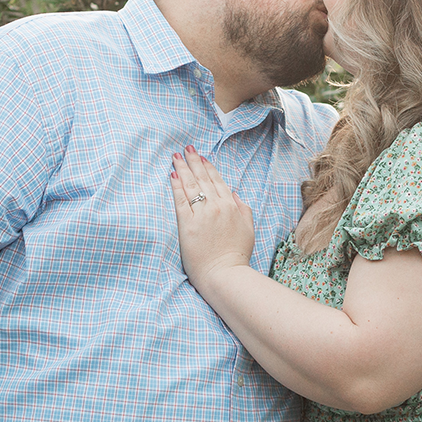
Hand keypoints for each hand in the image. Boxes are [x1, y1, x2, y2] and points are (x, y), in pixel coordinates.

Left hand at [169, 145, 255, 296]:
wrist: (225, 274)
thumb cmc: (236, 255)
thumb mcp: (249, 229)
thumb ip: (243, 209)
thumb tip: (235, 194)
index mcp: (232, 206)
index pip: (218, 181)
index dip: (208, 167)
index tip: (202, 157)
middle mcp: (217, 206)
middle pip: (203, 178)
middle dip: (194, 161)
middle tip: (187, 148)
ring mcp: (201, 214)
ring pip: (191, 185)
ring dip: (183, 168)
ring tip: (176, 156)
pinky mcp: (187, 224)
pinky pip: (180, 200)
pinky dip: (176, 186)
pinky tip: (172, 175)